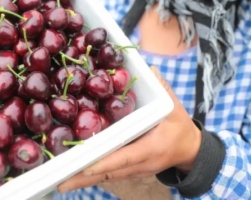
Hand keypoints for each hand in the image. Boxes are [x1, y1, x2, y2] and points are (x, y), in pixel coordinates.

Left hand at [57, 66, 201, 192]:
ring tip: (59, 181)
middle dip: (84, 178)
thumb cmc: (181, 129)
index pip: (125, 157)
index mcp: (151, 148)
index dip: (105, 162)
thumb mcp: (175, 108)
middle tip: (59, 182)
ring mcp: (134, 170)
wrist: (191, 151)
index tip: (85, 165)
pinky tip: (73, 174)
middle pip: (109, 173)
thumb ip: (162, 89)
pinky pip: (108, 173)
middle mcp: (141, 164)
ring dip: (83, 179)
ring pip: (106, 176)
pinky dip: (91, 174)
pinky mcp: (129, 170)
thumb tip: (148, 69)